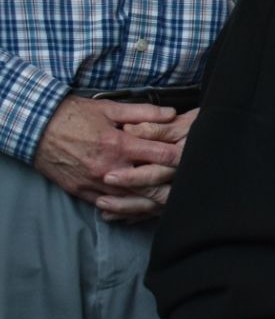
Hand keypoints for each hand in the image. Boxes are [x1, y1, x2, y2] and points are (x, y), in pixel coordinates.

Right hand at [32, 96, 183, 219]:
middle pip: (151, 184)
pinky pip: (110, 207)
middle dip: (172, 185)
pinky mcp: (83, 192)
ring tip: (171, 202)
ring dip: (152, 202)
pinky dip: (127, 210)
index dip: (182, 156)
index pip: (162, 156)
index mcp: (120, 145)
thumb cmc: (74, 115)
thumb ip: (144, 112)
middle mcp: (110, 168)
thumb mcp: (110, 108)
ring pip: (133, 200)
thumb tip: (172, 114)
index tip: (193, 156)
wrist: (36, 129)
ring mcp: (96, 183)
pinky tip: (141, 210)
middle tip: (188, 184)